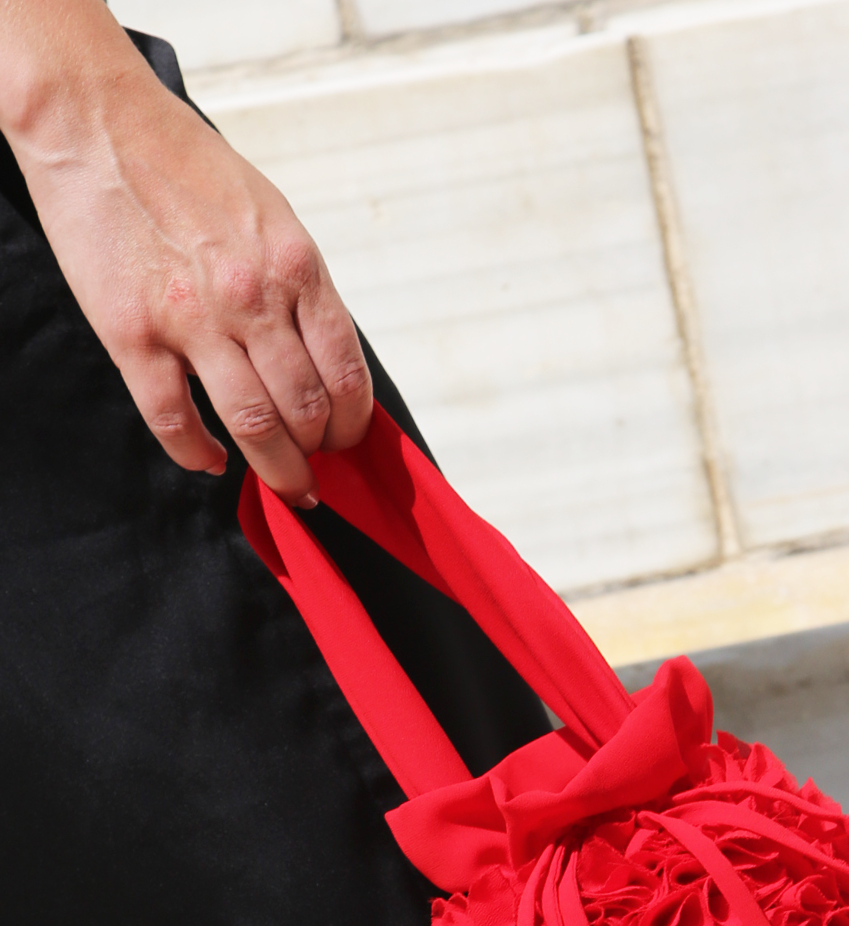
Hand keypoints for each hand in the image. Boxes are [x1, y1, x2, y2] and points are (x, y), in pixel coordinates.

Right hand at [0, 0, 371, 503]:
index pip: (346, 372)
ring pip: (253, 426)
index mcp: (295, 266)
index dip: (354, 423)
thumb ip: (299, 287)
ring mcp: (192, 320)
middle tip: (316, 470)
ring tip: (285, 485)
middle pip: (305, 409)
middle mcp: (252, 297)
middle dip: (318, 453)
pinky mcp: (133, 334)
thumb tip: (324, 358)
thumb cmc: (187, 167)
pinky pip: (174, 420)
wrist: (100, 123)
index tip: (349, 441)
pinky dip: (197, 453)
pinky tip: (210, 461)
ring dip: (276, 468)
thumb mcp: (271, 217)